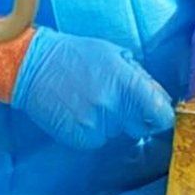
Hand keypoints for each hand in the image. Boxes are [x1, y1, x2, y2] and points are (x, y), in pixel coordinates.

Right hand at [11, 27, 174, 149]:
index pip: (161, 114)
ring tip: (88, 100)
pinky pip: (95, 140)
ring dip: (109, 122)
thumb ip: (140, 77)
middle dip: (133, 117)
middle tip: (114, 100)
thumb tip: (160, 98)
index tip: (157, 114)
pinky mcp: (78, 138)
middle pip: (140, 128)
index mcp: (127, 84)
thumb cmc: (76, 55)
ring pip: (115, 133)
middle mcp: (113, 107)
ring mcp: (95, 125)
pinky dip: (90, 130)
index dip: (161, 116)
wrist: (33, 67)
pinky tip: (77, 111)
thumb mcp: (114, 54)